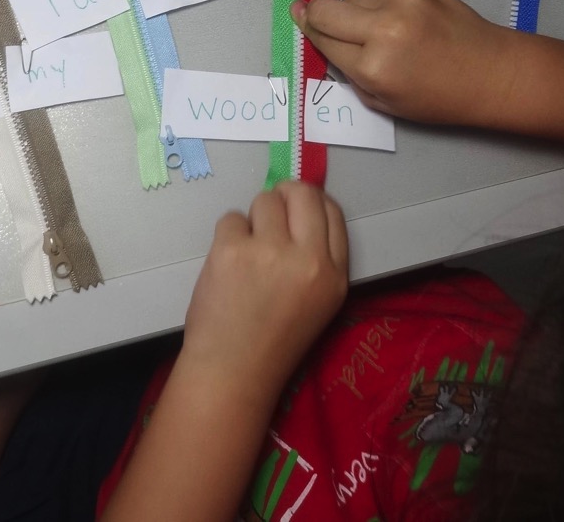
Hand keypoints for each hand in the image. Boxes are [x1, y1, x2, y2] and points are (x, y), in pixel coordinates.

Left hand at [180, 181, 348, 407]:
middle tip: (269, 214)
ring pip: (265, 201)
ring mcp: (270, 251)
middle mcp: (309, 259)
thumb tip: (296, 209)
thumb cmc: (274, 340)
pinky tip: (228, 264)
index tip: (295, 210)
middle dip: (284, 195)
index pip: (333, 212)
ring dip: (254, 219)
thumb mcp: (320, 302)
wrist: (234, 371)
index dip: (312, 203)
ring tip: (248, 251)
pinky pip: (231, 217)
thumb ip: (316, 258)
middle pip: (302, 193)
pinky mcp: (233, 250)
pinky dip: (228, 235)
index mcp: (335, 275)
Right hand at [291, 0, 514, 125]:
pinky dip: (381, 5)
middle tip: (319, 20)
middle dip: (317, 13)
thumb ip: (349, 70)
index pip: (321, 38)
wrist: (492, 72)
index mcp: (372, 65)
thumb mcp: (383, 101)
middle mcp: (383, 26)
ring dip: (356, 12)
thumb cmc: (437, 98)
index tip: (296, 17)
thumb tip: (319, 36)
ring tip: (382, 32)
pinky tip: (403, 22)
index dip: (309, 31)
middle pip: (326, 7)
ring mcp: (402, 0)